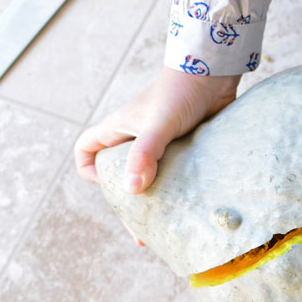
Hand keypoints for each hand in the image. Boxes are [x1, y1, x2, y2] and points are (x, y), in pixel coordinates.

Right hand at [74, 65, 240, 244]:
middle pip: (119, 172)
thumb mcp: (158, 125)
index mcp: (119, 129)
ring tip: (166, 226)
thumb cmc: (180, 92)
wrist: (214, 72)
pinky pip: (174, 172)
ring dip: (154, 198)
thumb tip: (131, 190)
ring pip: (148, 175)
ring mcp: (161, 141)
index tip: (104, 185)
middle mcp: (136, 136)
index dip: (88, 169)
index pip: (87, 150)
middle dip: (126, 200)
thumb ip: (145, 155)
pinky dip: (177, 189)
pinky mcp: (184, 145)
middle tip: (141, 229)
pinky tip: (188, 207)